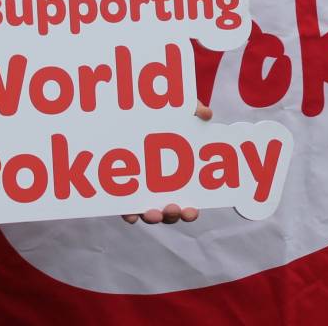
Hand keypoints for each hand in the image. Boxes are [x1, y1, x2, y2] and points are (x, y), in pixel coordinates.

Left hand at [121, 102, 212, 224]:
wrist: (133, 111)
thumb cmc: (163, 117)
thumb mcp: (178, 111)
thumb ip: (192, 110)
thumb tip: (206, 114)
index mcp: (177, 179)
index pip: (185, 203)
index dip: (189, 212)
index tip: (192, 211)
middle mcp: (159, 190)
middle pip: (167, 212)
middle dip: (171, 215)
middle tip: (173, 209)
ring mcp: (140, 190)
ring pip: (146, 211)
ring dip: (151, 216)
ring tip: (152, 213)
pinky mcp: (121, 187)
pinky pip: (124, 205)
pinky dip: (127, 212)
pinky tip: (129, 213)